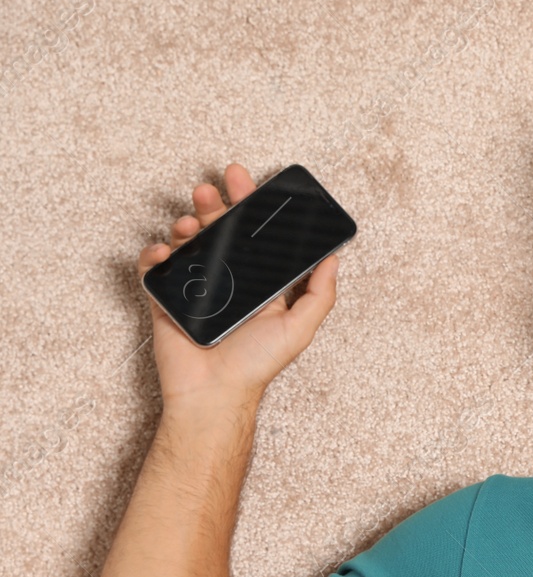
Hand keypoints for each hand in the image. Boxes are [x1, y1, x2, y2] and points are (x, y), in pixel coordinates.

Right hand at [138, 163, 340, 415]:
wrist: (212, 394)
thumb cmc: (256, 366)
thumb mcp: (299, 328)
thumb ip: (319, 295)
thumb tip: (334, 259)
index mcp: (257, 284)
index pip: (255, 237)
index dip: (249, 207)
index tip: (246, 182)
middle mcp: (226, 281)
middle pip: (218, 231)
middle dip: (214, 205)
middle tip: (210, 188)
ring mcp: (193, 288)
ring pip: (186, 243)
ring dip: (186, 224)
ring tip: (190, 222)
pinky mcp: (164, 298)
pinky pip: (155, 268)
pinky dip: (155, 254)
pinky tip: (164, 251)